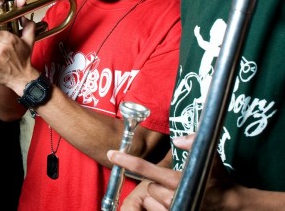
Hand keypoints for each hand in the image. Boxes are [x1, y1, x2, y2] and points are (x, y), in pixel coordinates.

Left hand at [108, 133, 242, 209]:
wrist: (233, 206)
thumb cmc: (219, 179)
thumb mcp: (210, 157)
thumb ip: (194, 143)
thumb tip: (178, 139)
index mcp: (178, 180)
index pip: (146, 168)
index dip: (126, 160)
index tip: (111, 154)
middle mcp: (174, 198)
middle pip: (149, 186)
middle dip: (158, 183)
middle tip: (175, 183)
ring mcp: (175, 210)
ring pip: (151, 200)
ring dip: (160, 197)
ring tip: (177, 194)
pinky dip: (161, 207)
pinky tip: (174, 203)